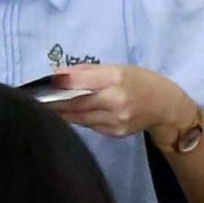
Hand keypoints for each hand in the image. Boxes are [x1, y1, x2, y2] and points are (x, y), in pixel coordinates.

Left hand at [41, 62, 194, 144]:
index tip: (42, 85)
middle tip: (37, 100)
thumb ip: (87, 71)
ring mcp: (115, 121)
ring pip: (79, 118)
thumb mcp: (118, 68)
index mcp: (117, 80)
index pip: (80, 83)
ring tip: (48, 107)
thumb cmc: (141, 82)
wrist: (166, 107)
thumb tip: (57, 74)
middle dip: (55, 103)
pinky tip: (72, 115)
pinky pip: (89, 126)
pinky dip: (79, 119)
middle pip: (76, 104)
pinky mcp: (115, 134)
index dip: (59, 85)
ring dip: (63, 113)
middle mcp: (116, 102)